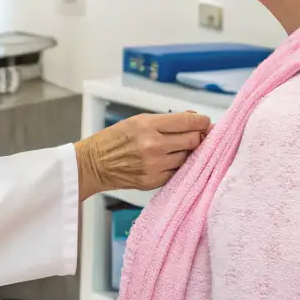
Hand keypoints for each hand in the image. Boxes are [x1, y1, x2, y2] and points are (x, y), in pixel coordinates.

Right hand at [75, 112, 211, 200]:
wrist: (94, 164)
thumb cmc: (115, 139)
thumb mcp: (138, 120)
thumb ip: (167, 120)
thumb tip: (194, 118)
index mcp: (148, 125)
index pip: (188, 122)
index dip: (202, 122)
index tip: (205, 122)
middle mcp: (153, 145)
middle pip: (193, 140)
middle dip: (198, 137)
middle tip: (196, 135)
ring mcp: (154, 165)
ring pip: (187, 158)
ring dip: (187, 152)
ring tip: (178, 149)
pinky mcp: (154, 181)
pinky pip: (177, 172)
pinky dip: (177, 166)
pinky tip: (169, 161)